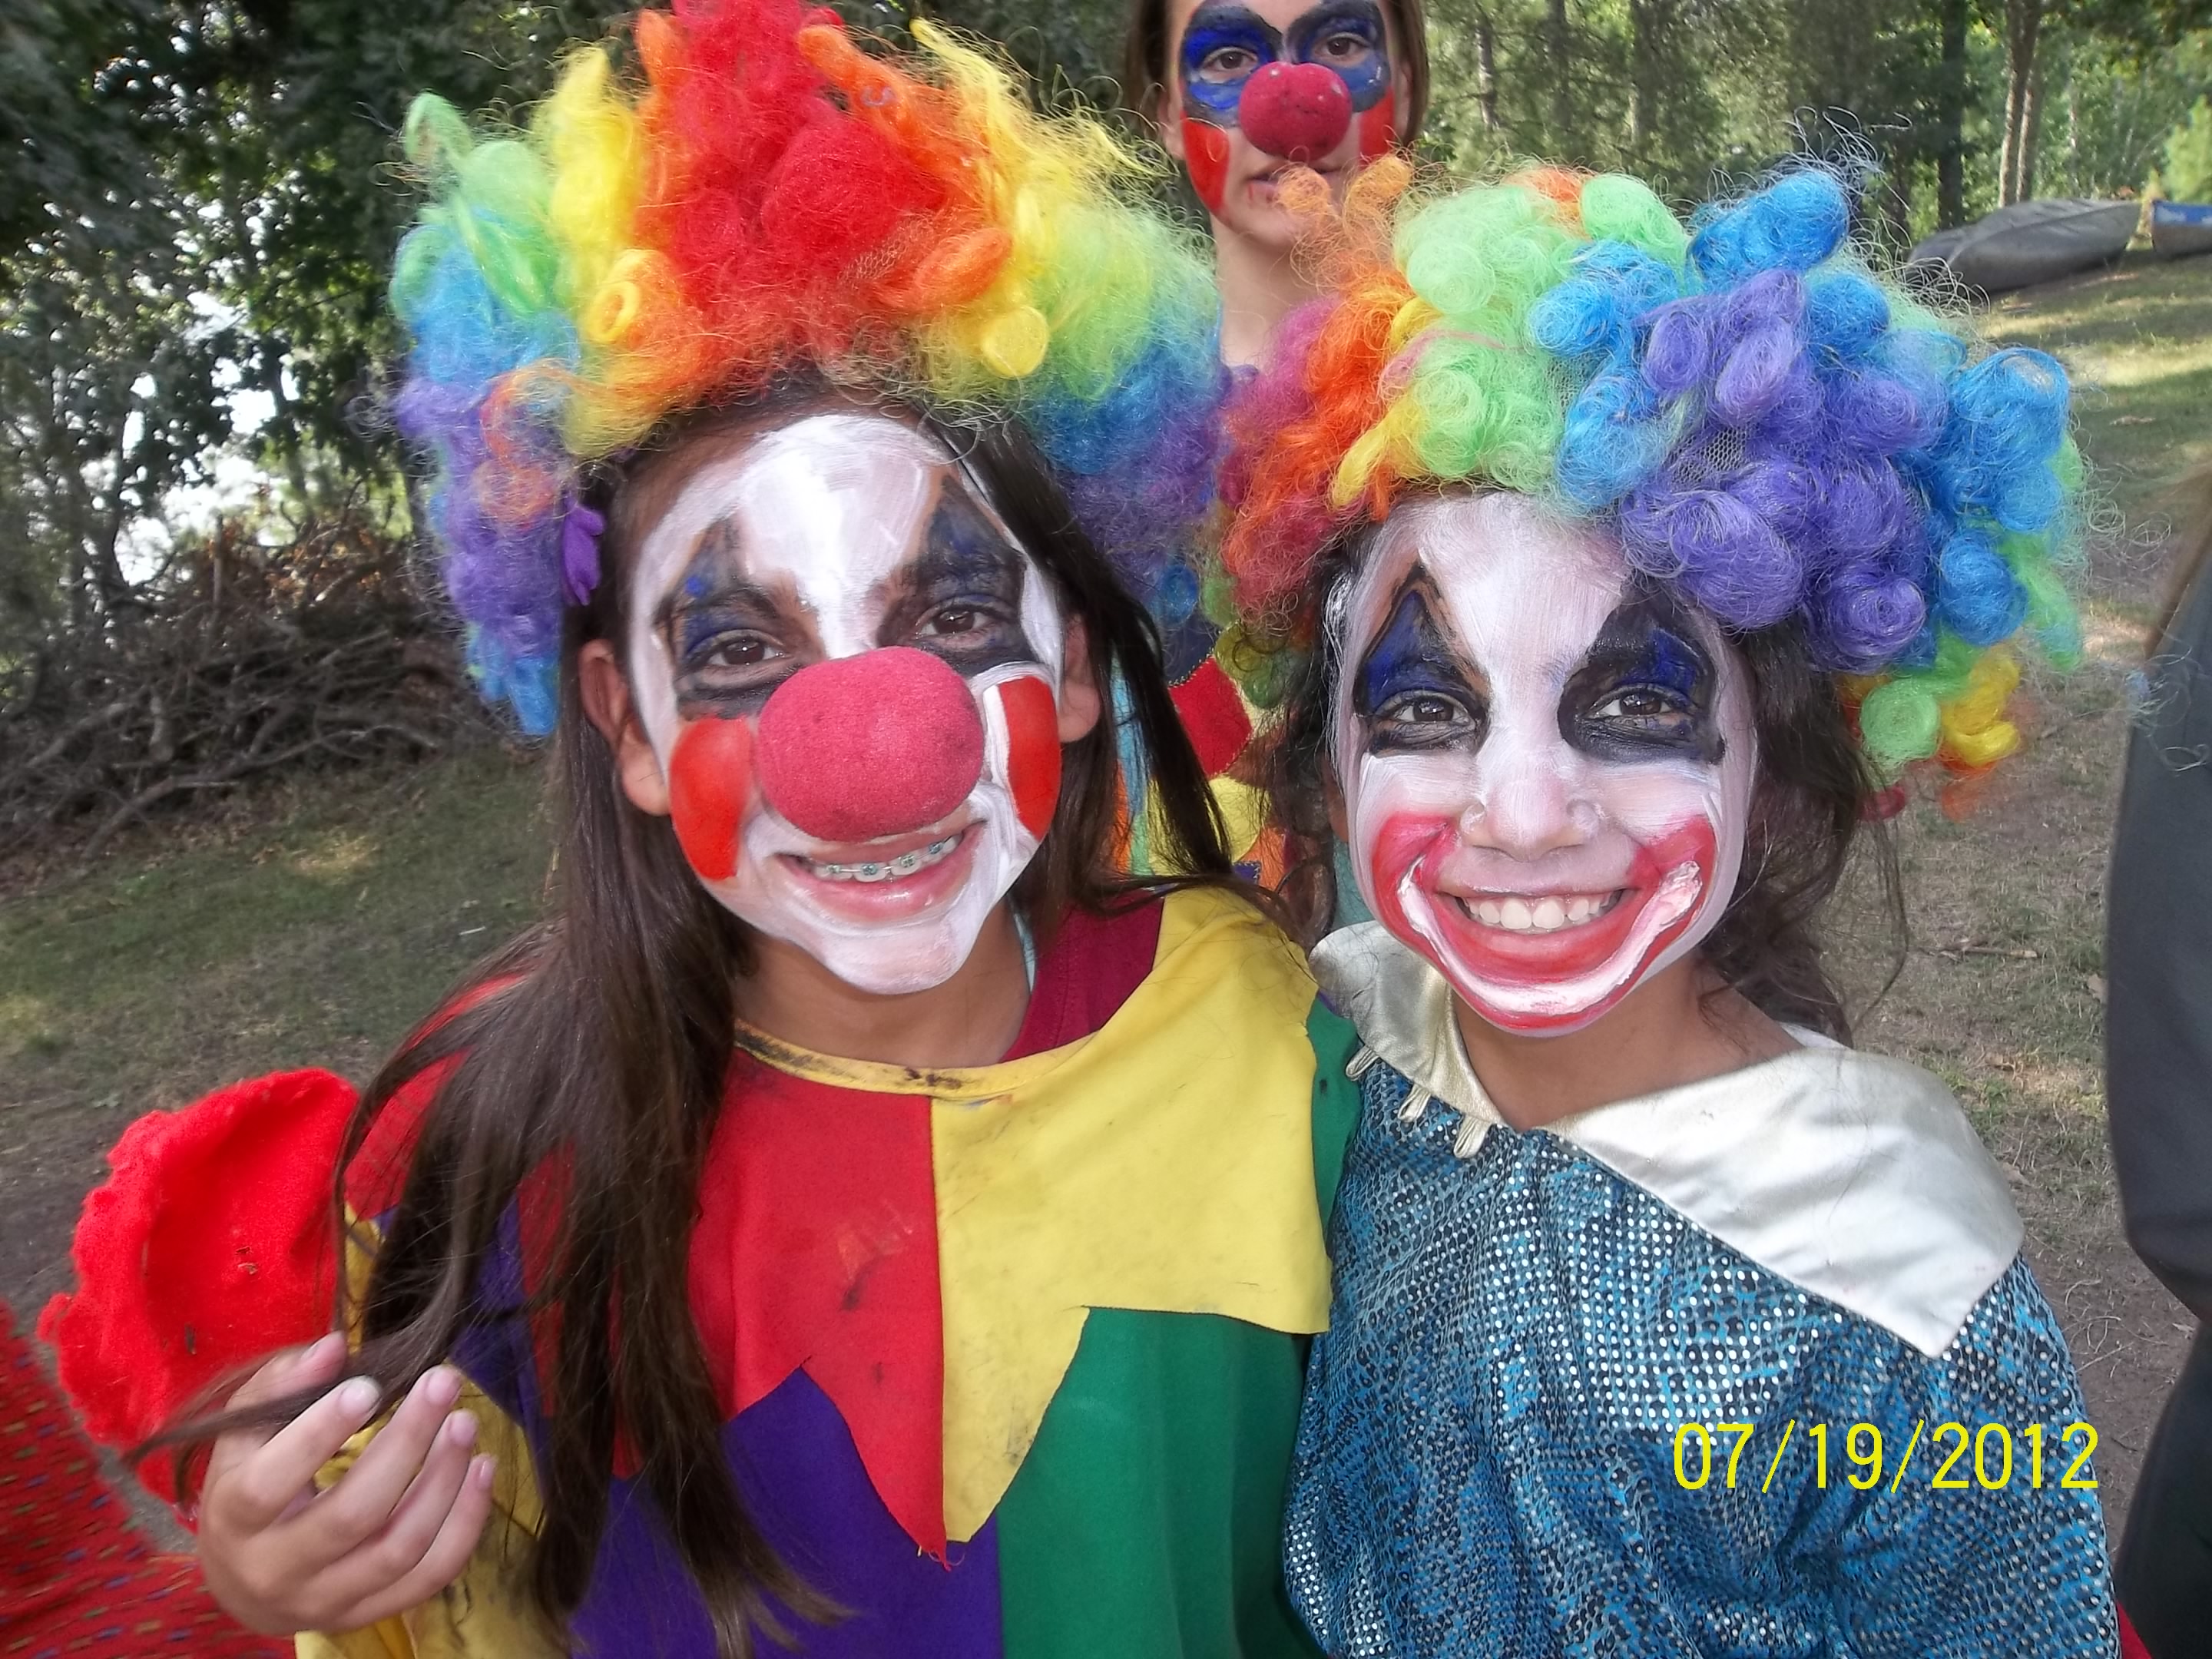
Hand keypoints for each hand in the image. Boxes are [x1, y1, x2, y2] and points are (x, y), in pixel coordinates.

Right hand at [196, 1333, 496, 1633]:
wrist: (242, 1579)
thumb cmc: (249, 1481)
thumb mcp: (246, 1430)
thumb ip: (283, 1383)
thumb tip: (334, 1346)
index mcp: (234, 1519)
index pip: (269, 1484)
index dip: (320, 1433)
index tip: (371, 1385)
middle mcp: (275, 1570)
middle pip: (352, 1515)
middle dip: (407, 1443)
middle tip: (442, 1383)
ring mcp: (325, 1600)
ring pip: (400, 1548)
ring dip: (444, 1480)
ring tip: (464, 1423)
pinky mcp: (366, 1614)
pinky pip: (430, 1576)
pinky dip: (465, 1522)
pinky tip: (479, 1469)